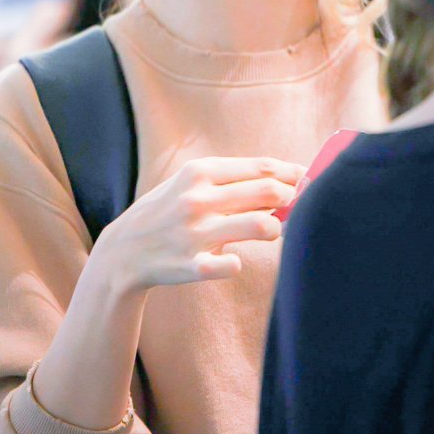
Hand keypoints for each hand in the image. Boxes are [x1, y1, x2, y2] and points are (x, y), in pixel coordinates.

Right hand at [93, 156, 305, 291]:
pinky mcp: (191, 266)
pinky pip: (232, 265)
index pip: (262, 167)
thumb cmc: (168, 210)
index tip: (309, 179)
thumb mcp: (192, 184)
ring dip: (276, 228)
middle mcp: (198, 199)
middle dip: (292, 198)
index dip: (292, 173)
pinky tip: (233, 259)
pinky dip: (238, 262)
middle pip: (268, 192)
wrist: (124, 251)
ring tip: (272, 230)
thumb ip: (233, 181)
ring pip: (262, 226)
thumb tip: (286, 182)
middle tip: (296, 205)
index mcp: (200, 172)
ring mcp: (194, 233)